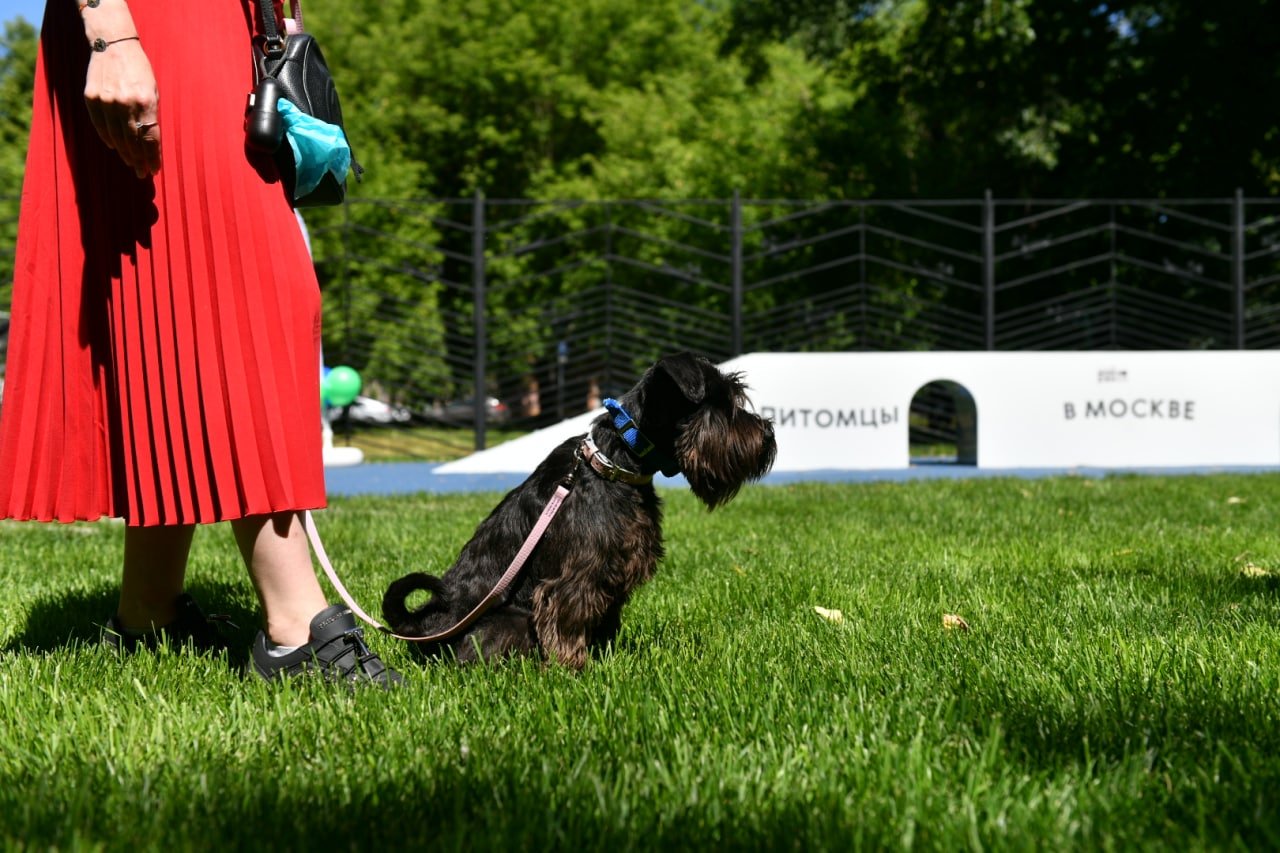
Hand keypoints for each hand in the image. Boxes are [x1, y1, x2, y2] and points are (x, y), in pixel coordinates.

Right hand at [83, 39, 160, 177]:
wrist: (113, 46)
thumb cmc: (139, 70)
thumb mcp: (153, 91)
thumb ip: (152, 116)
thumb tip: (151, 143)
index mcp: (145, 102)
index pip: (150, 139)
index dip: (152, 157)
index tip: (155, 170)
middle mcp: (125, 104)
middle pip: (133, 142)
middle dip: (140, 160)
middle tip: (143, 173)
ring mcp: (106, 101)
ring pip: (116, 137)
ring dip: (125, 154)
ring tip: (132, 165)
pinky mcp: (91, 98)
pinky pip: (100, 126)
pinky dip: (108, 139)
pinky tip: (115, 148)